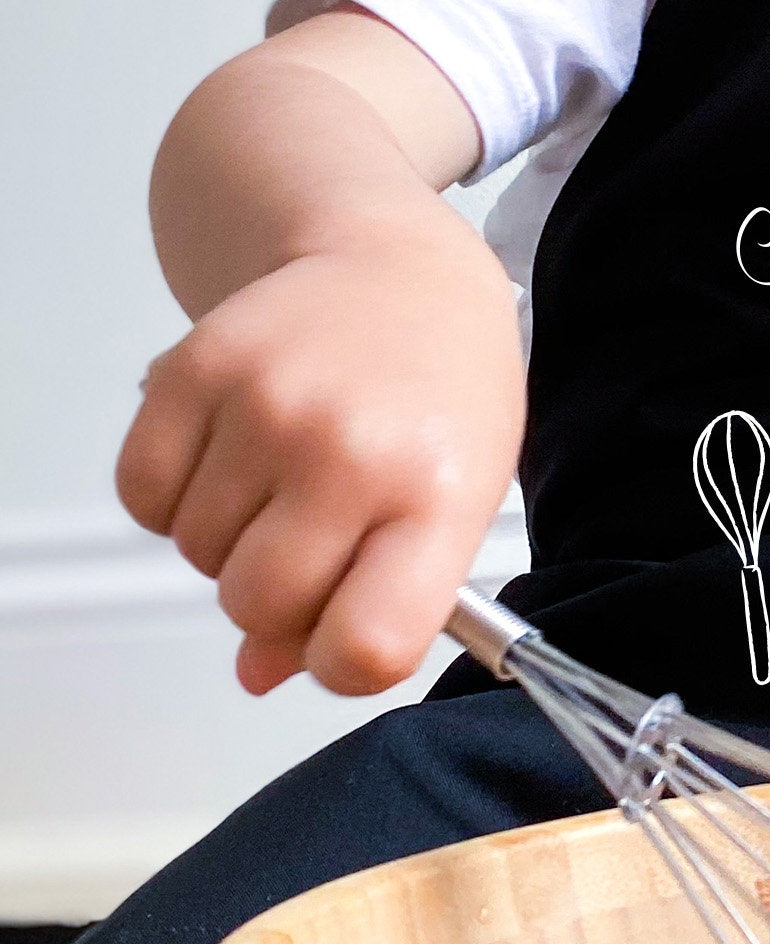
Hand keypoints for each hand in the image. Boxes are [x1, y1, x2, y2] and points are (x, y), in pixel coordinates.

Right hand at [116, 214, 523, 695]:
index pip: (367, 645)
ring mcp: (268, 406)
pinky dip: (176, 497)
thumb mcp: (452, 500)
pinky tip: (235, 454)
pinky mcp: (195, 369)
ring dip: (230, 539)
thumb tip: (259, 672)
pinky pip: (144, 496)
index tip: (345, 634)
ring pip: (198, 556)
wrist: (400, 272)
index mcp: (438, 494)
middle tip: (320, 537)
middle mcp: (351, 450)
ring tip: (289, 476)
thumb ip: (374, 598)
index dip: (340, 661)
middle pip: (261, 607)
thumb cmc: (441, 395)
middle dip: (279, 598)